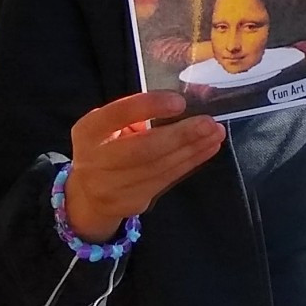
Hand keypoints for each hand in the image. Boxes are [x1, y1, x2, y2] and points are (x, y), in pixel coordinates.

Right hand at [60, 91, 223, 242]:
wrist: (88, 194)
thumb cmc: (107, 145)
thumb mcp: (110, 125)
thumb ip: (138, 113)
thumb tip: (183, 103)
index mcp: (88, 131)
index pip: (118, 114)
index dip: (149, 106)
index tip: (179, 102)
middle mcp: (95, 161)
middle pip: (143, 149)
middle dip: (181, 136)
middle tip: (209, 123)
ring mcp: (112, 187)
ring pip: (160, 167)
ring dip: (193, 150)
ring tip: (216, 133)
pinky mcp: (131, 203)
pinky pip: (166, 180)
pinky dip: (190, 162)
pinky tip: (207, 149)